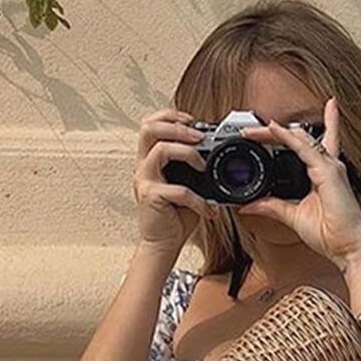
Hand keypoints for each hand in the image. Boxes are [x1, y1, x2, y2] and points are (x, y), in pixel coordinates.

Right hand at [133, 107, 207, 257]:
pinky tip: (209, 209)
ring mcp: (144, 180)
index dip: (170, 116)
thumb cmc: (175, 217)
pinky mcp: (150, 197)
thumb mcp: (188, 186)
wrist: (163, 245)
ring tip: (203, 166)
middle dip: (177, 126)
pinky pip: (178, 189)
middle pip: (148, 127)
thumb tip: (217, 156)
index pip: (151, 123)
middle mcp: (143, 166)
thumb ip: (194, 169)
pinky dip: (198, 199)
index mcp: (150, 159)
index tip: (192, 121)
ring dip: (187, 152)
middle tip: (198, 137)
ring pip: (161, 150)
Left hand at [236, 98, 360, 271]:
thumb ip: (272, 207)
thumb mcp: (294, 217)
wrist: (349, 248)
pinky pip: (303, 148)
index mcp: (321, 174)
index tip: (264, 133)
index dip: (284, 137)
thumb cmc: (331, 235)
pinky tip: (272, 129)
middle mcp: (327, 166)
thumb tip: (249, 206)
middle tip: (250, 129)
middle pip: (298, 138)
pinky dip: (287, 137)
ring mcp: (329, 166)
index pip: (302, 148)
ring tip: (252, 129)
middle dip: (274, 131)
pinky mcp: (328, 171)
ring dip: (274, 132)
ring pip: (299, 137)